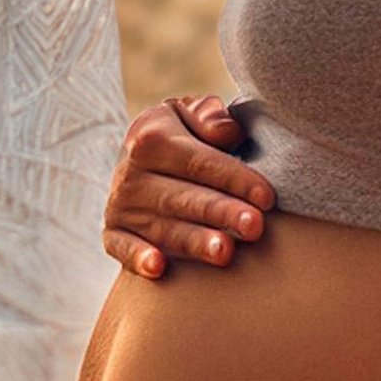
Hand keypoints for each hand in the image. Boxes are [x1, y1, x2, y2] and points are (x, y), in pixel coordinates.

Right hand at [102, 94, 275, 280]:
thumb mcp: (190, 113)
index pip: (200, 162)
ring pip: (163, 228)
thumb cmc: (181, 136)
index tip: (267, 196)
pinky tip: (158, 267)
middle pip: (184, 197)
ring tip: (225, 252)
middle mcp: (130, 173)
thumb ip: (208, 116)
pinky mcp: (113, 233)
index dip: (235, 179)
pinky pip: (122, 248)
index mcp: (150, 138)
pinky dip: (138, 258)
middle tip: (255, 227)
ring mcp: (120, 206)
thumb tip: (227, 132)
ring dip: (194, 241)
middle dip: (221, 212)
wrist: (137, 159)